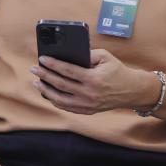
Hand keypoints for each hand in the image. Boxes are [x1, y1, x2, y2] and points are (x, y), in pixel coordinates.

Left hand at [30, 49, 145, 113]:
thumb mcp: (106, 57)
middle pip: (60, 84)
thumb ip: (88, 54)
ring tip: (36, 82)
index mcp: (93, 78)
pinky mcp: (86, 111)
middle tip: (34, 69)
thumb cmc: (117, 71)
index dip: (53, 64)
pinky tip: (48, 92)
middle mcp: (89, 93)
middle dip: (44, 75)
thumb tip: (68, 56)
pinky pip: (65, 107)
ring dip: (45, 90)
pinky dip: (54, 100)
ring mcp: (87, 104)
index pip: (67, 70)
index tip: (42, 59)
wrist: (131, 90)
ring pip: (59, 99)